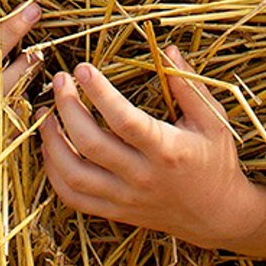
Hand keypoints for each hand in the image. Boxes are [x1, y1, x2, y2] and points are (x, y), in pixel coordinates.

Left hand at [38, 44, 265, 251]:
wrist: (220, 216)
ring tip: (44, 112)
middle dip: (67, 108)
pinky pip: (75, 199)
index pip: (125, 120)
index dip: (100, 93)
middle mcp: (142, 176)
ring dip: (52, 142)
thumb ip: (188, 85)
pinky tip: (50, 148)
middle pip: (91, 145)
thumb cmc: (217, 160)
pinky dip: (54, 174)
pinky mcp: (117, 213)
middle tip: (60, 80)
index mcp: (167, 149)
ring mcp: (126, 198)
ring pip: (75, 176)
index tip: (82, 68)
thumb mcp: (213, 118)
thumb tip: (167, 49)